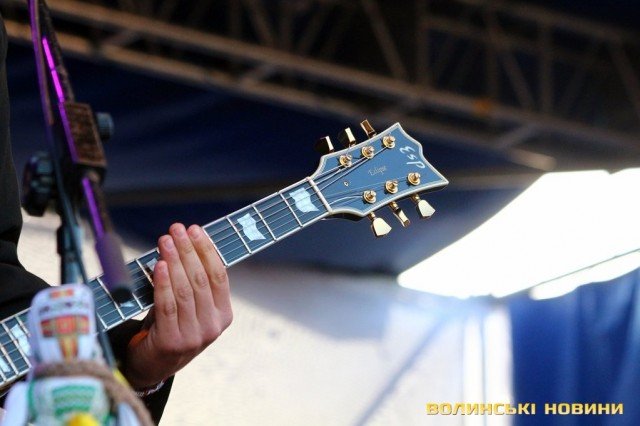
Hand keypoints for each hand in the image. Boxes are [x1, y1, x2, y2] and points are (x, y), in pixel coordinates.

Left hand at [123, 223, 232, 388]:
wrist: (153, 365)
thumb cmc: (172, 327)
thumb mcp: (192, 307)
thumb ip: (194, 283)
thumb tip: (186, 243)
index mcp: (224, 315)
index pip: (219, 275)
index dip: (207, 250)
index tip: (194, 230)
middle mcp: (213, 326)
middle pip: (201, 279)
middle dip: (188, 250)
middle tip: (176, 229)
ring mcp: (194, 336)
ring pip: (185, 290)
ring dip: (174, 261)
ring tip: (165, 241)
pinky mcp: (172, 342)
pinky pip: (168, 305)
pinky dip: (162, 283)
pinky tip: (158, 266)